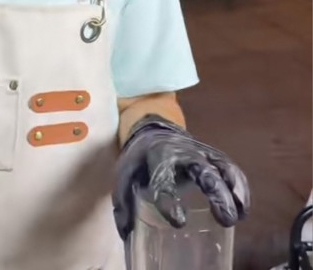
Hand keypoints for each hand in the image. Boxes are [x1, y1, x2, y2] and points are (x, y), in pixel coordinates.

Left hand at [113, 115, 249, 239]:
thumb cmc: (140, 161)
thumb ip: (123, 204)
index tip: (179, 221)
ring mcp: (202, 152)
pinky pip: (231, 169)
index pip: (163, 180)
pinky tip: (243, 206)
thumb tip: (126, 234)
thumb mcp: (124, 176)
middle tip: (226, 220)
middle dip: (217, 194)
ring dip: (234, 192)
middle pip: (204, 172)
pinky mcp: (214, 155)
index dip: (170, 201)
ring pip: (223, 169)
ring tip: (239, 216)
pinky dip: (240, 187)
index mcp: (156, 157)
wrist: (154, 132)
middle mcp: (182, 152)